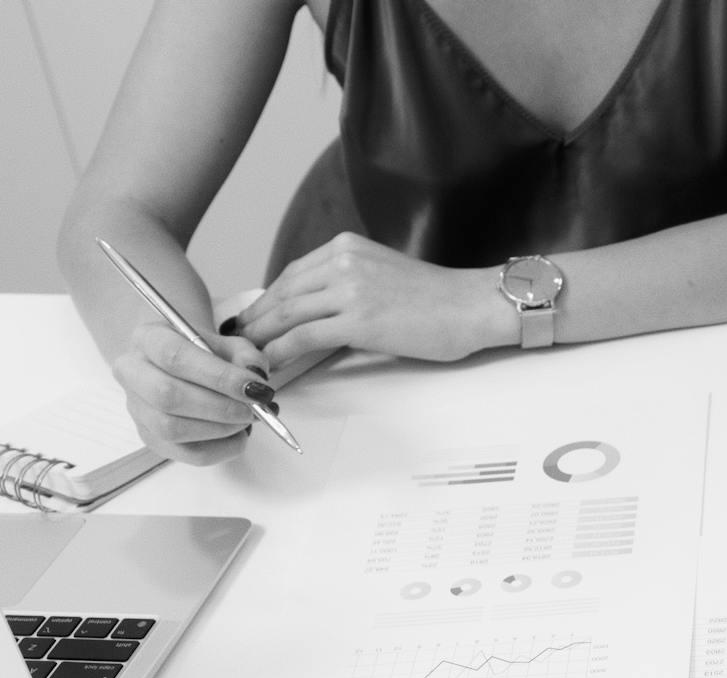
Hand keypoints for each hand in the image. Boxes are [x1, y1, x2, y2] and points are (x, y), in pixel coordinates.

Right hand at [112, 322, 271, 465]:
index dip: (219, 376)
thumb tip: (256, 379)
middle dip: (220, 407)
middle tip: (254, 409)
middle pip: (167, 396)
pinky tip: (239, 434)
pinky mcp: (151, 438)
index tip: (256, 388)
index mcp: (147, 340)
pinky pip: (186, 454)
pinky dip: (222, 449)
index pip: (175, 357)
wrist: (184, 365)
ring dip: (221, 429)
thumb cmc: (207, 353)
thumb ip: (246, 356)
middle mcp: (132, 374)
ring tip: (248, 419)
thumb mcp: (229, 343)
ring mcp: (138, 410)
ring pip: (172, 429)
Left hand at [235, 233, 510, 364]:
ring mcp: (350, 289)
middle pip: (283, 292)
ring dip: (259, 337)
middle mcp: (343, 261)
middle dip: (255, 319)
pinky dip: (279, 351)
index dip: (268, 299)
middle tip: (235, 340)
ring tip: (244, 356)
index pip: (293, 274)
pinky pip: (303, 336)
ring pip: (286, 314)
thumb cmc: (439, 300)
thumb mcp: (385, 275)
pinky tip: (269, 362)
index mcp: (348, 247)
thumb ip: (349, 283)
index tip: (253, 317)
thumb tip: (319, 312)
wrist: (473, 307)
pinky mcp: (358, 319)